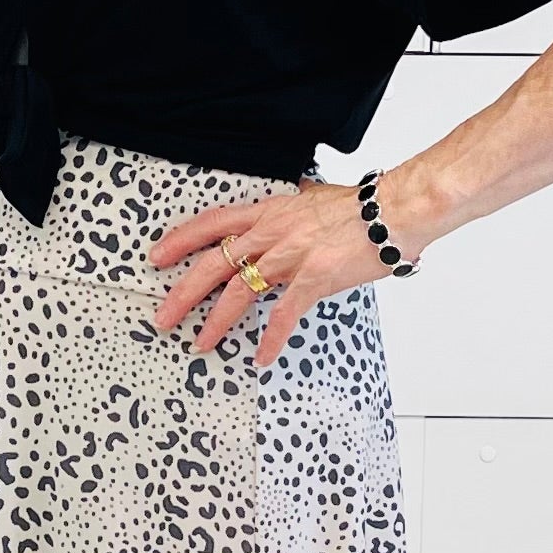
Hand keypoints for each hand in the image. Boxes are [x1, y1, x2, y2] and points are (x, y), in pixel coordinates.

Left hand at [148, 175, 404, 369]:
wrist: (394, 211)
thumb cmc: (361, 207)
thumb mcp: (315, 198)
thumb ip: (298, 203)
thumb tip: (297, 195)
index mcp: (269, 213)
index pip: (213, 224)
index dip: (181, 241)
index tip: (158, 257)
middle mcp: (272, 234)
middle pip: (214, 264)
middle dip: (183, 292)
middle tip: (162, 316)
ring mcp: (291, 256)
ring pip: (239, 292)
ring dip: (216, 321)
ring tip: (200, 343)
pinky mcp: (313, 279)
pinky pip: (284, 315)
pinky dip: (271, 339)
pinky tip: (261, 357)